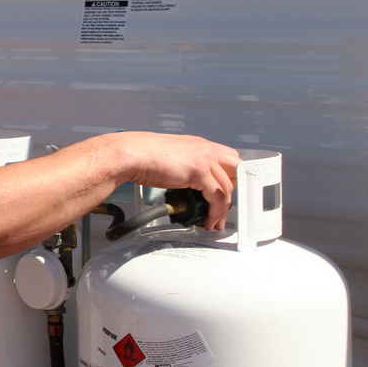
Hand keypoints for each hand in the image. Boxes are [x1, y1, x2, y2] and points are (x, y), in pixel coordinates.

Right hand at [105, 132, 239, 231]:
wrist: (131, 154)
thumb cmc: (143, 156)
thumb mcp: (172, 158)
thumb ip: (185, 167)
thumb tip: (188, 183)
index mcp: (199, 145)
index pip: (229, 158)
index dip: (230, 177)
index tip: (225, 193)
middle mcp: (206, 149)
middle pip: (236, 170)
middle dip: (233, 191)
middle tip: (223, 206)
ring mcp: (204, 159)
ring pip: (228, 187)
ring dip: (223, 209)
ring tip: (214, 221)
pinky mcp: (199, 171)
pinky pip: (217, 196)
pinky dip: (215, 212)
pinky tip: (207, 220)